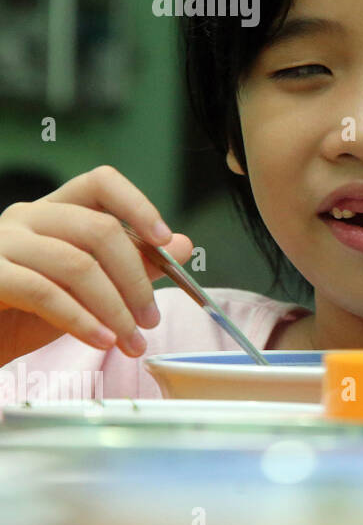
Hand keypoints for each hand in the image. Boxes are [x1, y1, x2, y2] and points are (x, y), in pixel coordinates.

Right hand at [0, 165, 192, 361]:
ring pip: (77, 264)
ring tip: (131, 341)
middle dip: (136, 279)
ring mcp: (2, 242)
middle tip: (151, 319)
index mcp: (55, 210)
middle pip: (99, 230)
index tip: (164, 240)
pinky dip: (81, 320)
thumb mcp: (87, 288)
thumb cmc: (26, 313)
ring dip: (114, 309)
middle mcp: (27, 216)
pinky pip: (44, 292)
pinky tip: (102, 341)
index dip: (138, 205)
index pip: (100, 183)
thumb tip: (182, 244)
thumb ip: (133, 263)